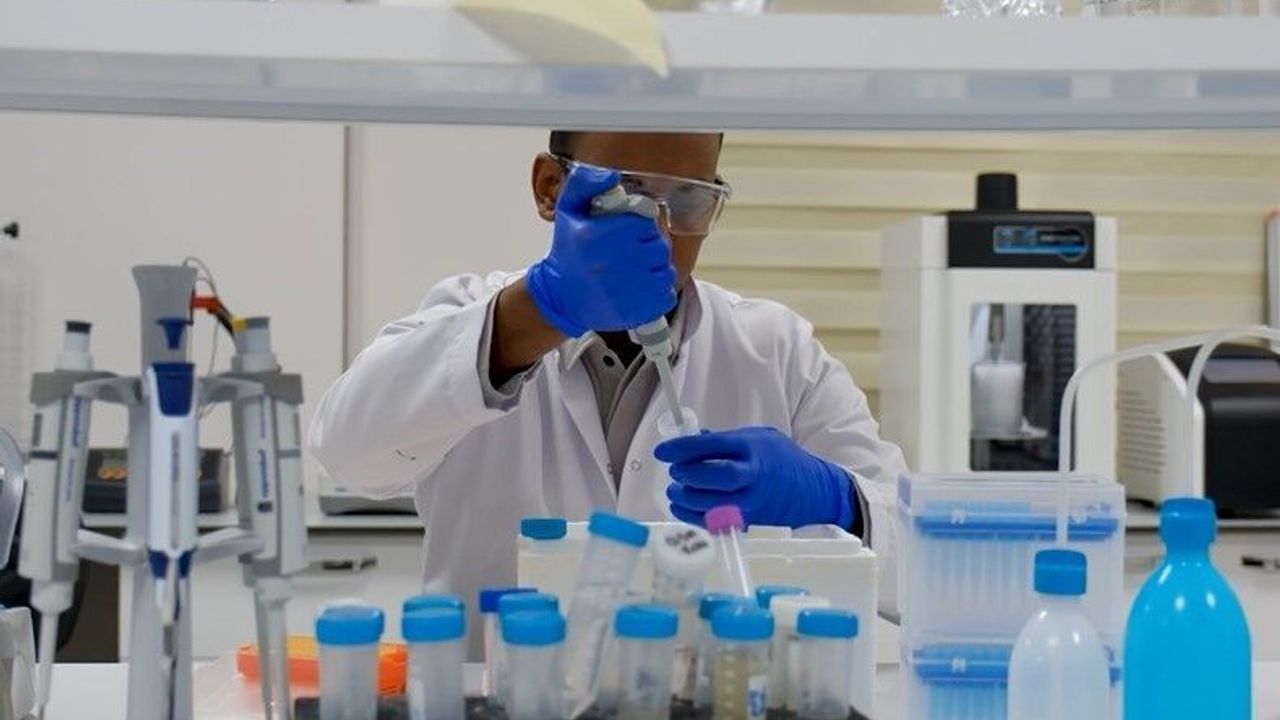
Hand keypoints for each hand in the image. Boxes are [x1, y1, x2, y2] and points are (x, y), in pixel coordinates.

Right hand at [525, 164, 676, 337]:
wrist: (561, 297)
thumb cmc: (570, 249)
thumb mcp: (569, 208)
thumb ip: (586, 182)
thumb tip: (612, 175)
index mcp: (593, 237)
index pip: (643, 222)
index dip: (642, 223)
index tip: (631, 229)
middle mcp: (606, 266)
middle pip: (658, 247)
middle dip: (651, 244)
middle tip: (636, 248)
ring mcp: (621, 293)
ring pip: (665, 272)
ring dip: (657, 267)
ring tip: (638, 267)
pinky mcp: (632, 313)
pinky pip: (666, 295)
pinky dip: (659, 290)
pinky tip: (642, 286)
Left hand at [654, 427, 855, 528]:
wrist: (815, 492)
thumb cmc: (785, 460)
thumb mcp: (760, 437)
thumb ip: (726, 439)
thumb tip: (693, 439)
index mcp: (753, 449)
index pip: (711, 446)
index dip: (682, 448)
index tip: (662, 451)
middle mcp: (752, 477)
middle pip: (712, 477)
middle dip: (686, 474)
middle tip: (675, 472)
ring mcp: (751, 503)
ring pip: (710, 504)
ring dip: (685, 497)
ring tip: (676, 490)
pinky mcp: (749, 523)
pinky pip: (713, 522)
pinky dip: (692, 516)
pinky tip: (683, 507)